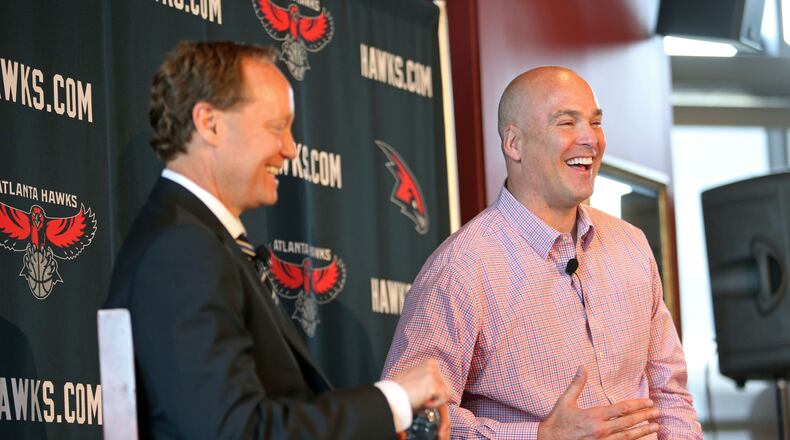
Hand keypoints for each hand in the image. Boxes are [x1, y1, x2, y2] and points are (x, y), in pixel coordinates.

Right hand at [392, 359, 448, 410]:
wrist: (392, 396)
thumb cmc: (401, 391)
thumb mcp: (417, 380)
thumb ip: (430, 380)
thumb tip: (447, 391)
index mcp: (430, 362)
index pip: (445, 381)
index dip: (436, 392)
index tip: (423, 394)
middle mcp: (433, 365)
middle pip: (448, 387)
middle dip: (437, 397)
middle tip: (421, 397)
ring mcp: (433, 374)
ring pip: (446, 394)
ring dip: (434, 401)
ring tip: (420, 397)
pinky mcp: (433, 384)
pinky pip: (443, 400)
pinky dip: (433, 404)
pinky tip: (421, 399)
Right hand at [538, 366, 659, 438]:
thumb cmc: (557, 422)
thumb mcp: (565, 401)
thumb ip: (577, 384)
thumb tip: (582, 367)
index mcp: (593, 416)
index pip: (621, 409)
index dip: (637, 405)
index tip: (648, 402)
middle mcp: (601, 430)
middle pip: (629, 422)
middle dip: (645, 416)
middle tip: (658, 412)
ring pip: (628, 436)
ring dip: (643, 431)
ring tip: (655, 426)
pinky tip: (640, 439)